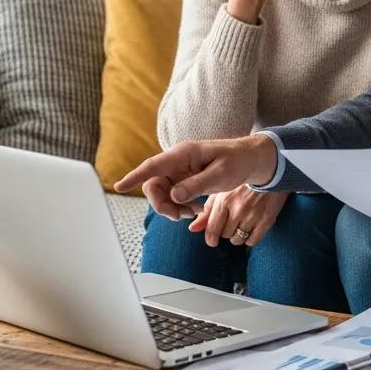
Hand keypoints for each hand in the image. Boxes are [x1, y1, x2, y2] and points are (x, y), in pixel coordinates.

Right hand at [114, 135, 278, 216]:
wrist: (252, 159)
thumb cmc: (238, 161)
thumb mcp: (220, 175)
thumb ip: (196, 185)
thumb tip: (174, 196)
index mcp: (184, 154)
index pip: (153, 166)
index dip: (135, 177)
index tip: (119, 187)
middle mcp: (177, 161)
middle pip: (153, 185)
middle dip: (162, 204)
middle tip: (182, 215)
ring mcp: (179, 171)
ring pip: (161, 193)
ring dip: (172, 208)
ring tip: (193, 212)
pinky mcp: (184, 179)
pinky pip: (172, 196)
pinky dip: (179, 206)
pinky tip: (195, 209)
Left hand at [189, 188, 288, 246]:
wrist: (269, 173)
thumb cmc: (241, 183)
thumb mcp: (221, 192)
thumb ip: (206, 211)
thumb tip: (192, 229)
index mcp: (224, 201)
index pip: (212, 229)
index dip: (210, 238)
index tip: (212, 240)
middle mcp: (238, 209)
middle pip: (225, 235)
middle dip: (225, 232)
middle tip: (230, 223)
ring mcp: (253, 215)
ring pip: (238, 239)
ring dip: (237, 236)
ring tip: (240, 225)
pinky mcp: (267, 220)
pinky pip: (252, 240)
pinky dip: (249, 238)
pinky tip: (250, 228)